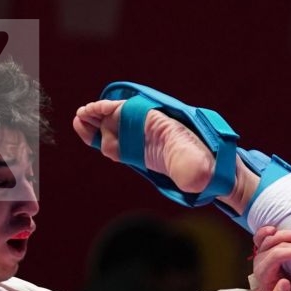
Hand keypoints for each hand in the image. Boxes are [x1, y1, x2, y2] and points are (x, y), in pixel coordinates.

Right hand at [72, 100, 218, 194]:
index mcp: (161, 123)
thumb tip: (196, 182)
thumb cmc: (206, 162)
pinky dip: (104, 141)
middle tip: (82, 116)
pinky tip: (91, 138)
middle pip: (119, 118)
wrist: (210, 172)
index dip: (111, 109)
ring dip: (97, 127)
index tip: (94, 110)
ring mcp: (143, 141)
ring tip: (80, 124)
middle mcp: (149, 129)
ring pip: (115, 130)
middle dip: (100, 115)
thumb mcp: (198, 165)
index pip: (131, 111)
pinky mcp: (140, 154)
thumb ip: (192, 170)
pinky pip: (117, 144)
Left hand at [248, 226, 290, 290]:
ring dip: (288, 235)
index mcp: (263, 273)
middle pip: (276, 245)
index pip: (276, 256)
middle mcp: (259, 261)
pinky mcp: (263, 249)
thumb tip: (284, 282)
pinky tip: (275, 228)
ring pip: (271, 237)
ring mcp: (260, 253)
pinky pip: (261, 236)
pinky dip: (266, 230)